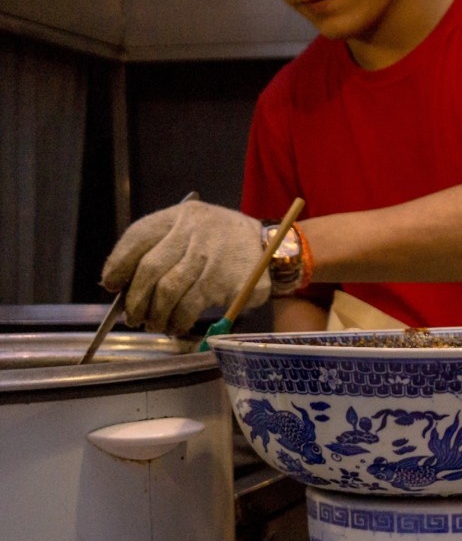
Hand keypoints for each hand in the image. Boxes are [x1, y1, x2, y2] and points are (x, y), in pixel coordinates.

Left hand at [101, 201, 267, 334]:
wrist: (272, 249)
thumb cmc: (222, 243)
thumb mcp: (193, 231)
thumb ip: (162, 249)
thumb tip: (124, 285)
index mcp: (181, 215)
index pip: (139, 237)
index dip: (119, 264)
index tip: (111, 285)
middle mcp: (195, 230)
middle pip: (151, 267)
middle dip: (136, 298)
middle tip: (133, 316)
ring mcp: (211, 255)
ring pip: (169, 289)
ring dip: (156, 313)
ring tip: (154, 323)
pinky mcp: (225, 279)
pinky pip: (191, 304)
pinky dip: (178, 320)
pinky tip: (176, 325)